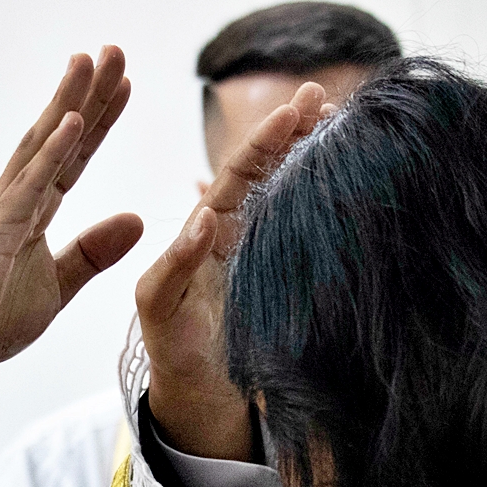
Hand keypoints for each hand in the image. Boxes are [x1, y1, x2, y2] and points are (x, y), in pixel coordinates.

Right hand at [0, 47, 143, 374]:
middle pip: (58, 136)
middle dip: (87, 93)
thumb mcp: (59, 285)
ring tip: (92, 60)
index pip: (72, 158)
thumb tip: (136, 218)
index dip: (98, 122)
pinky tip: (74, 119)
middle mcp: (14, 200)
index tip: (123, 85)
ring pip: (42, 145)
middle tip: (113, 50)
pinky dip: (52, 150)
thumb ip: (94, 253)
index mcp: (29, 213)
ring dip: (69, 102)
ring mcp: (2, 210)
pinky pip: (30, 184)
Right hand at [137, 83, 329, 460]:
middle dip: (273, 134)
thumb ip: (286, 256)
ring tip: (283, 125)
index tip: (323, 105)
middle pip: (241, 175)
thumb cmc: (241, 338)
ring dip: (243, 166)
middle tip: (312, 96)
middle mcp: (211, 234)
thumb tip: (325, 213)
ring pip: (211, 206)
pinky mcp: (160, 298)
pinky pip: (171, 270)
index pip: (263, 173)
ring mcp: (184, 263)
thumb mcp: (271, 297)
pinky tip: (206, 223)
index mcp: (238, 227)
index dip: (288, 139)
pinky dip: (186, 248)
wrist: (205, 389)